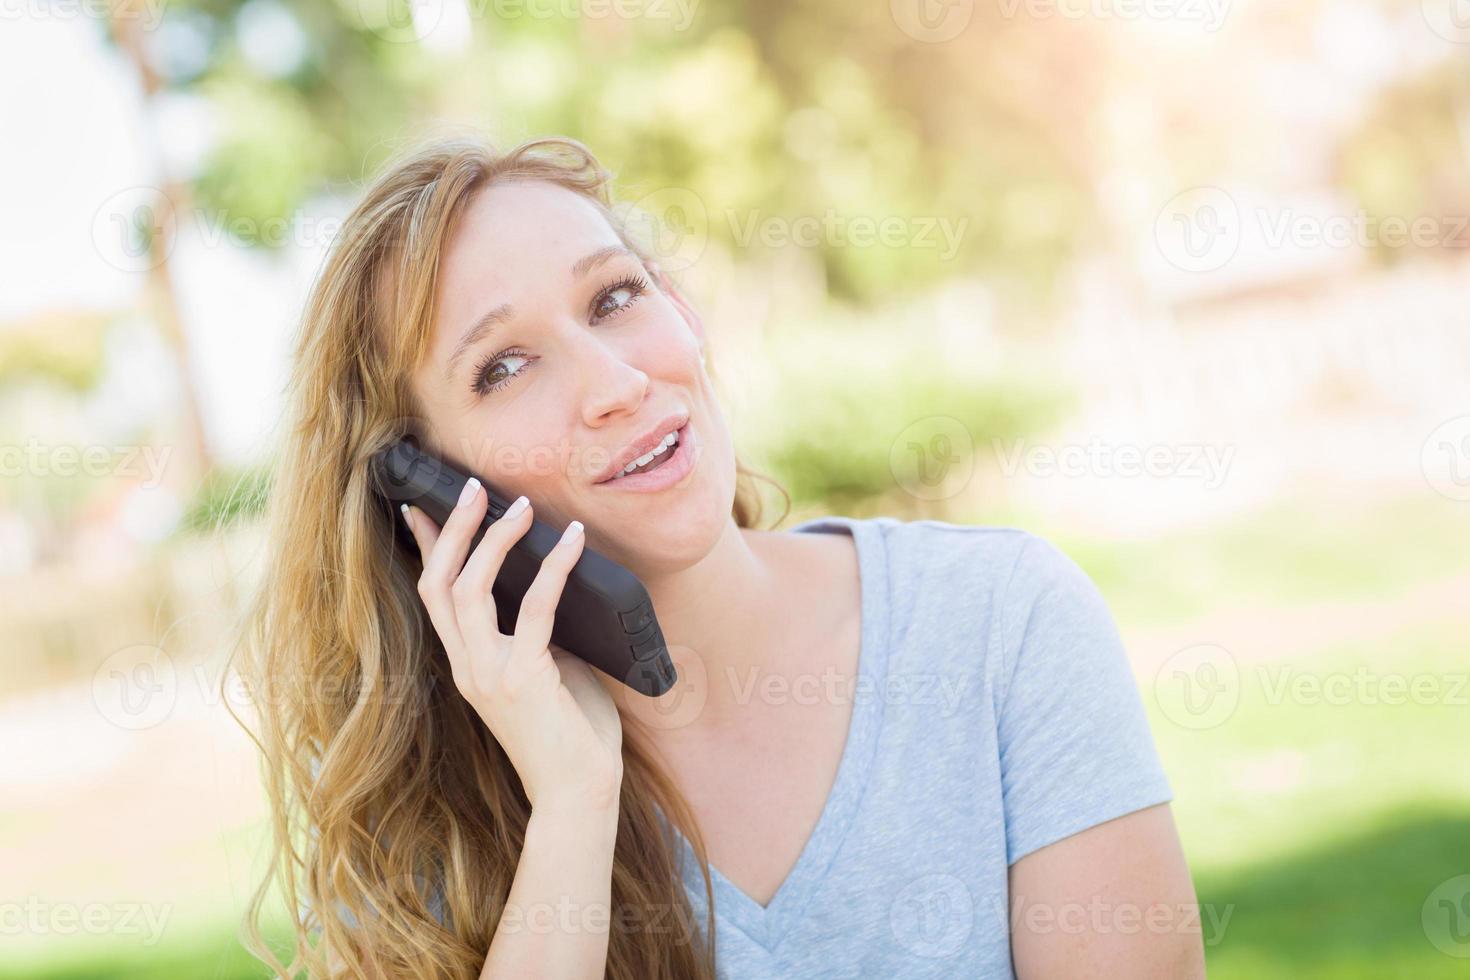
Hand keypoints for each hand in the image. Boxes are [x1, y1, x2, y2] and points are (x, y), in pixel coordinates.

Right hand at [402, 481, 623, 811]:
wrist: (580, 794)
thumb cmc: (572, 734)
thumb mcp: (546, 672)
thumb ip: (535, 635)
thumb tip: (545, 588)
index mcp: (468, 665)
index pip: (433, 597)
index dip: (427, 549)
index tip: (421, 507)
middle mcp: (468, 667)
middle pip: (440, 585)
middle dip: (453, 531)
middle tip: (473, 488)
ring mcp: (490, 675)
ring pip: (471, 591)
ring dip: (493, 541)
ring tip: (519, 506)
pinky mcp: (523, 679)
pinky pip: (536, 610)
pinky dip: (553, 568)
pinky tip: (572, 541)